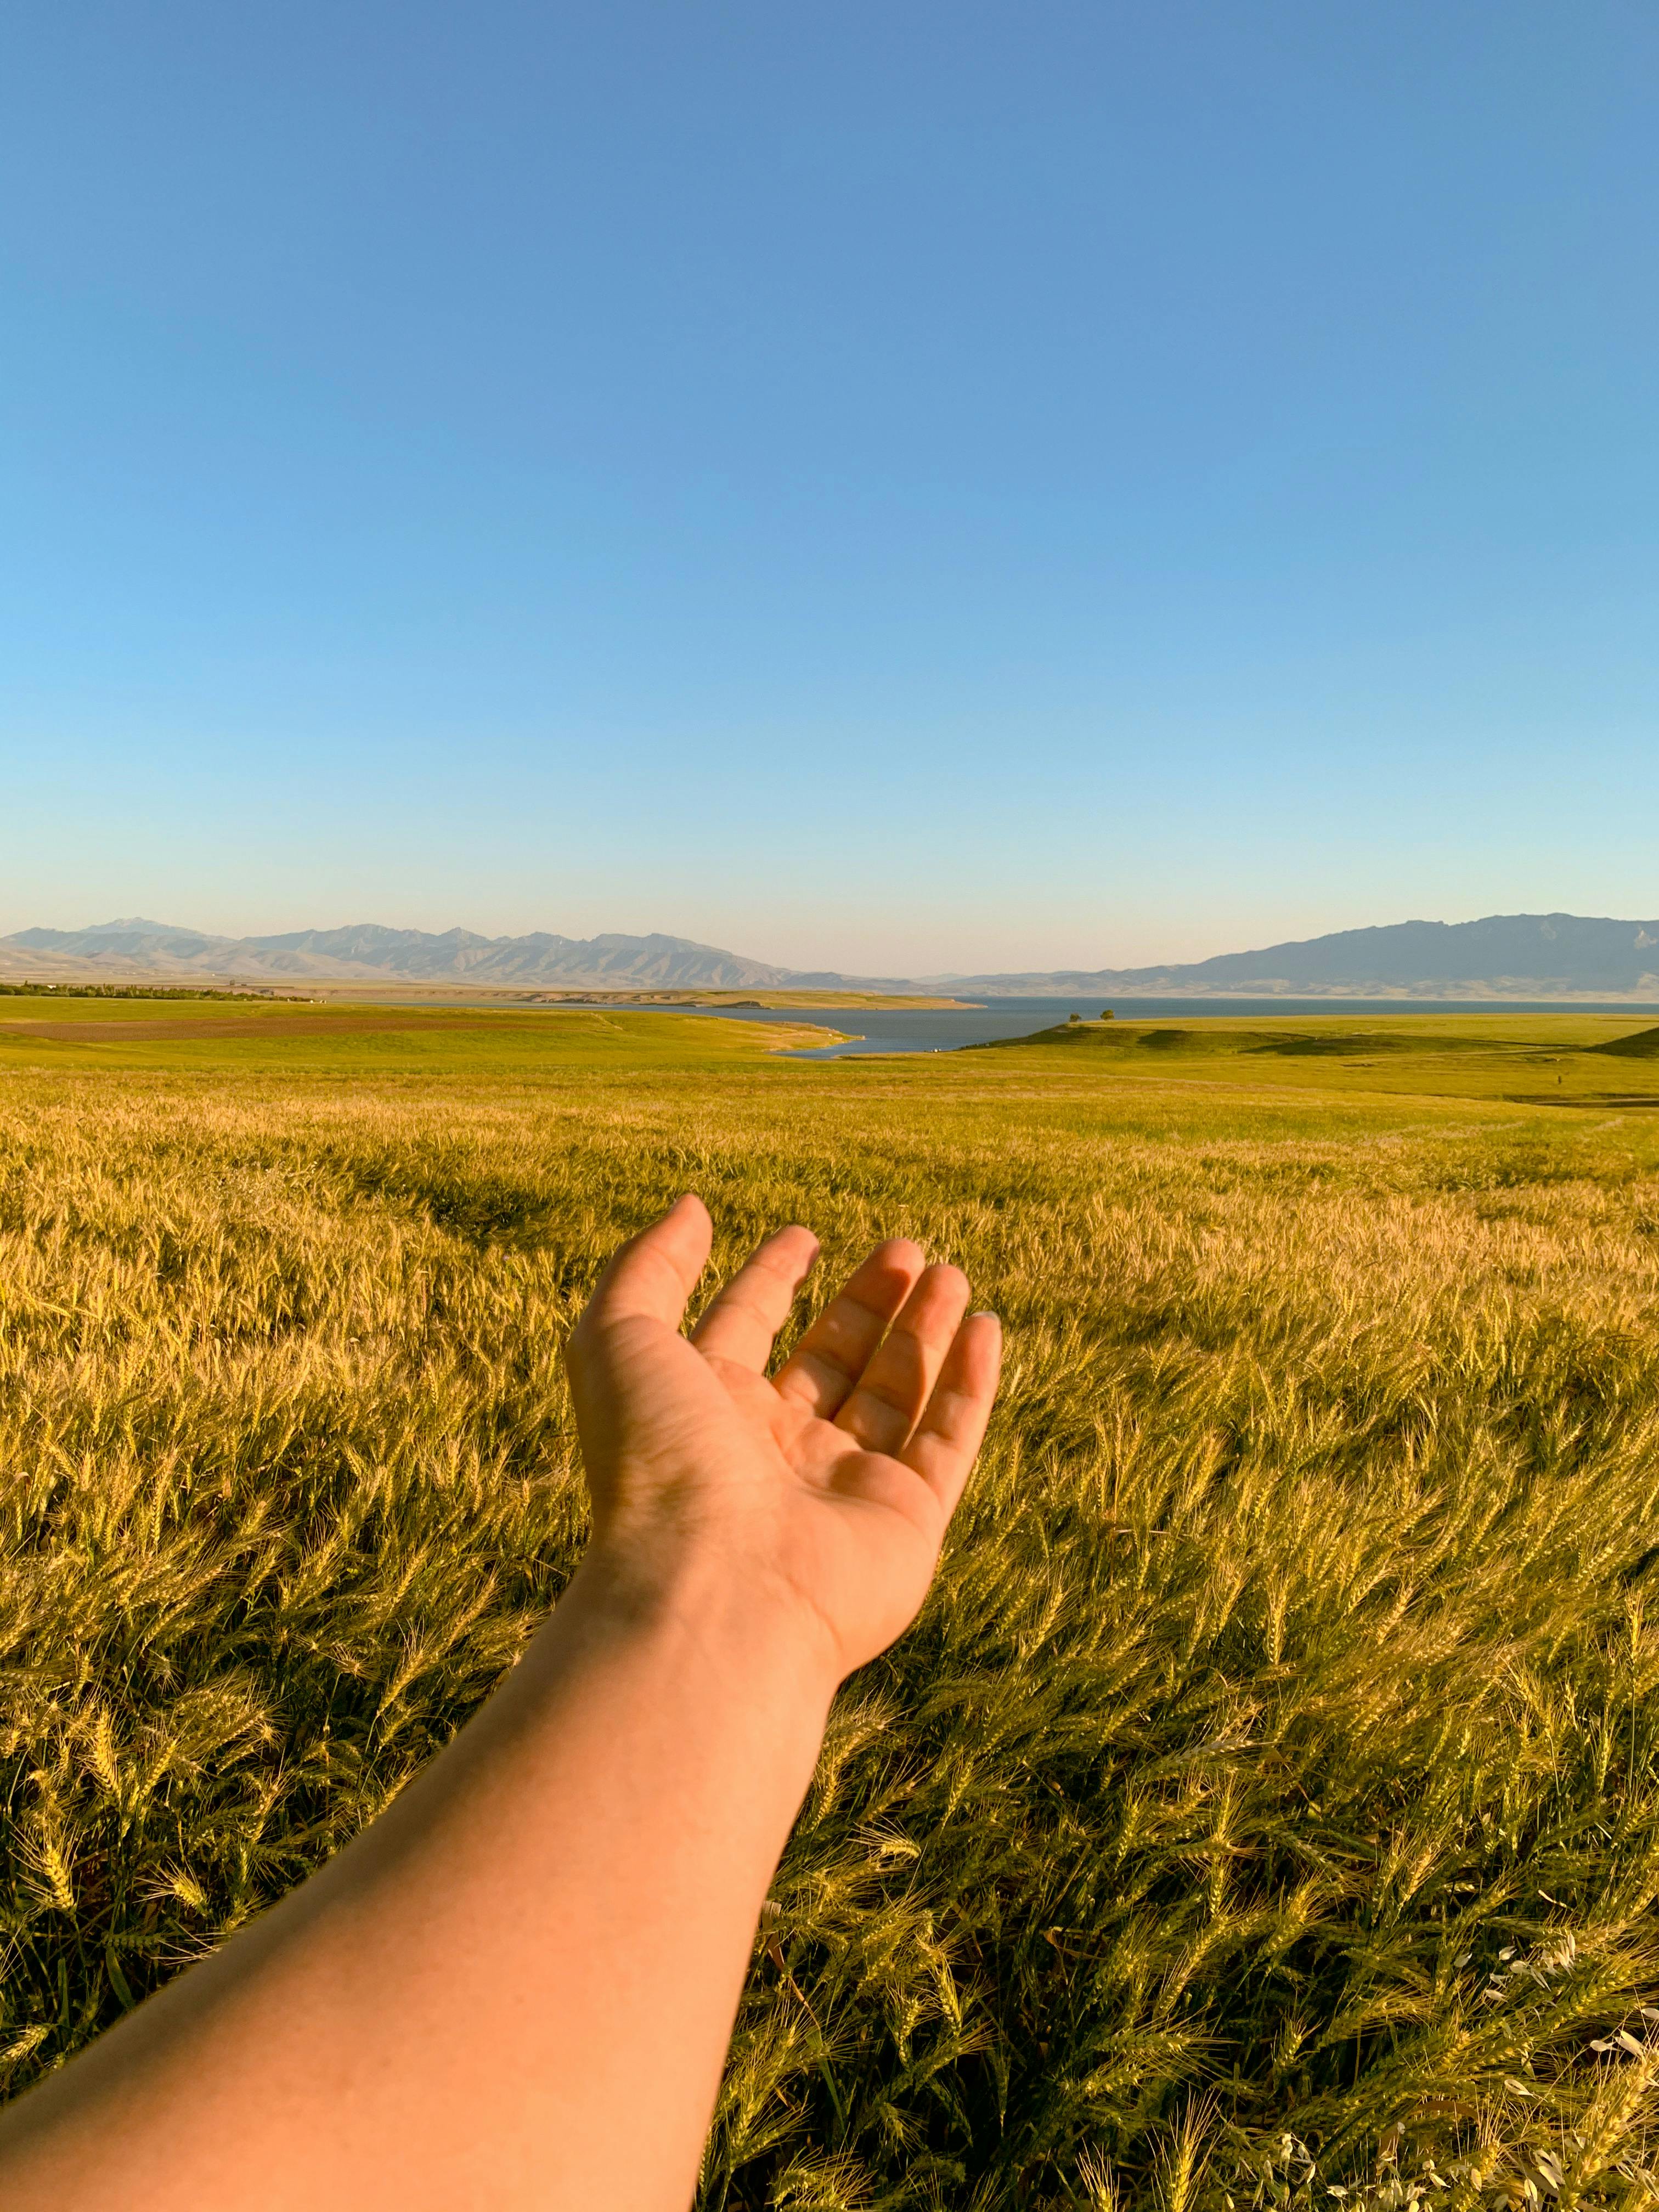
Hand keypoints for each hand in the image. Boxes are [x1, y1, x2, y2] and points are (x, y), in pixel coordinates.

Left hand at [565, 1195, 1001, 1682]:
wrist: (712, 1593)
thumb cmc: (656, 1465)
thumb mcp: (619, 1340)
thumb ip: (647, 1267)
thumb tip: (691, 1208)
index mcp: (704, 1412)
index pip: (744, 1330)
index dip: (770, 1281)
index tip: (804, 1237)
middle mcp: (773, 1452)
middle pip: (830, 1360)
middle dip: (866, 1302)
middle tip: (905, 1248)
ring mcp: (843, 1490)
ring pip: (895, 1393)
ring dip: (925, 1330)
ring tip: (948, 1271)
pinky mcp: (906, 1522)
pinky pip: (947, 1440)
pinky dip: (970, 1385)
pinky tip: (986, 1329)